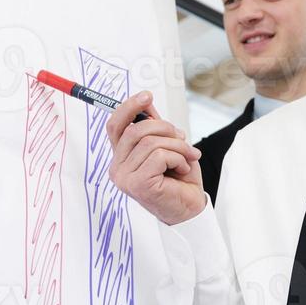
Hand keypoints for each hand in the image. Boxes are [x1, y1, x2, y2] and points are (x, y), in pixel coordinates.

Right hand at [104, 92, 205, 224]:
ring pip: (151, 142)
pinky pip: (159, 156)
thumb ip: (155, 127)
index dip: (129, 107)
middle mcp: (117, 168)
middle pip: (136, 130)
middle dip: (165, 128)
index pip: (115, 125)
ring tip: (187, 157)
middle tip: (182, 139)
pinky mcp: (138, 184)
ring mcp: (125, 178)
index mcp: (121, 157)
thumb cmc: (179, 179)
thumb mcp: (168, 146)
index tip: (147, 96)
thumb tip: (145, 103)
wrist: (190, 208)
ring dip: (177, 146)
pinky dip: (178, 158)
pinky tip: (182, 169)